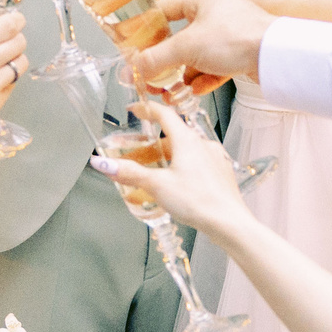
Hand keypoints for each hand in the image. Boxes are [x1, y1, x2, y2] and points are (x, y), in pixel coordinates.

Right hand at [90, 100, 255, 239]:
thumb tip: (102, 163)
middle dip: (154, 141)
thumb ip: (129, 173)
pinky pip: (200, 162)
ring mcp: (215, 158)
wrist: (229, 223)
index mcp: (187, 140)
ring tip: (156, 171)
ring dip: (170, 155)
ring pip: (188, 149)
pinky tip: (179, 182)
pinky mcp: (221, 173)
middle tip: (139, 152)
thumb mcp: (157, 186)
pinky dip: (185, 166)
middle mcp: (203, 144)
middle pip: (174, 134)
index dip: (147, 109)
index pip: (164, 113)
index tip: (135, 109)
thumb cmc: (197, 201)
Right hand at [130, 0, 274, 95]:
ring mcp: (231, 32)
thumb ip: (155, 58)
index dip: (146, 27)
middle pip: (181, 36)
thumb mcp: (187, 46)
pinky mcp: (242, 51)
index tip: (133, 44)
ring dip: (183, 73)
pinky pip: (216, 65)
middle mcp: (216, 11)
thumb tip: (132, 69)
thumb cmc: (238, 36)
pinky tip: (196, 89)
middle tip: (151, 74)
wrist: (277, 55)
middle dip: (165, 59)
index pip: (164, 8)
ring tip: (172, 90)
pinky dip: (204, 78)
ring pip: (198, 54)